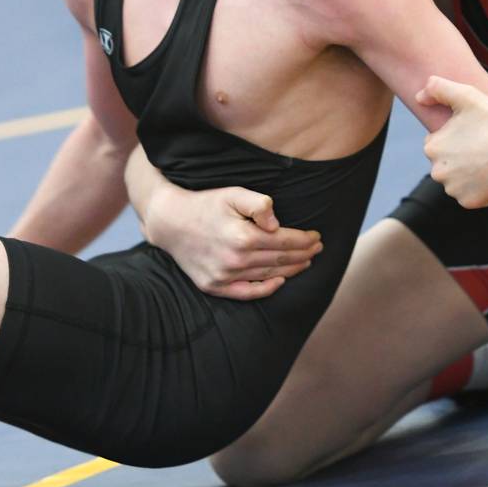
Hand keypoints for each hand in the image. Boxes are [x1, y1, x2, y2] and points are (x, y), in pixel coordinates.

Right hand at [145, 184, 321, 300]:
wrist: (170, 222)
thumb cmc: (205, 204)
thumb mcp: (233, 194)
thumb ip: (259, 204)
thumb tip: (277, 224)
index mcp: (243, 236)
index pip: (285, 241)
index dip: (305, 240)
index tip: (317, 236)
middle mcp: (235, 260)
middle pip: (280, 259)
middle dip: (304, 254)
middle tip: (317, 249)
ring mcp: (224, 276)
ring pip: (268, 275)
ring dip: (291, 269)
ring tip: (305, 261)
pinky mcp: (214, 286)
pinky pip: (246, 293)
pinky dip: (266, 289)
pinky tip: (280, 281)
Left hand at [417, 76, 487, 207]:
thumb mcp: (467, 95)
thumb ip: (438, 88)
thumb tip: (418, 98)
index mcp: (432, 147)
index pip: (438, 144)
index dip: (457, 138)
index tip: (475, 134)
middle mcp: (437, 171)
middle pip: (446, 164)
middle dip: (460, 158)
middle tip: (485, 148)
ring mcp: (453, 189)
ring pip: (458, 181)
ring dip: (469, 174)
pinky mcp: (469, 202)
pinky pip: (471, 196)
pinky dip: (480, 189)